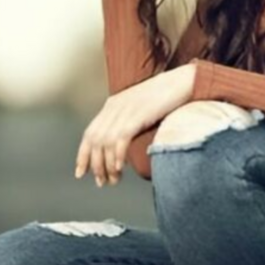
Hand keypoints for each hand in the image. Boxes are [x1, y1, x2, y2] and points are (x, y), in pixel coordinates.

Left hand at [74, 64, 195, 187]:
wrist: (183, 81)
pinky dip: (117, 155)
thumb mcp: (140, 108)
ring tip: (114, 180)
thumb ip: (129, 121)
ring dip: (106, 165)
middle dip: (95, 165)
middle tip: (102, 182)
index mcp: (113, 104)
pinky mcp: (138, 114)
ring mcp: (125, 110)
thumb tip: (123, 145)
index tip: (81, 173)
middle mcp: (115, 107)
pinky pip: (121, 138)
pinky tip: (120, 167)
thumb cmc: (166, 97)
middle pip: (94, 140)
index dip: (83, 155)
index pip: (89, 133)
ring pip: (105, 143)